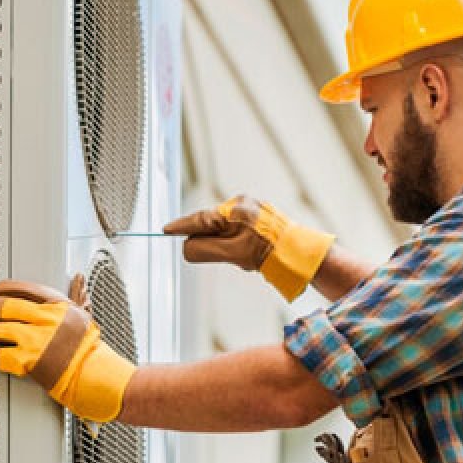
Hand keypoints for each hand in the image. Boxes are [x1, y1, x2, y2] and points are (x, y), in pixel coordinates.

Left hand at [0, 276, 135, 422]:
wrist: (93, 374)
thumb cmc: (88, 347)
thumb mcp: (83, 315)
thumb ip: (76, 295)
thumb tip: (79, 278)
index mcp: (57, 306)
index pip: (26, 289)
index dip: (8, 287)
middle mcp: (45, 320)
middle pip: (7, 306)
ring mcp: (36, 340)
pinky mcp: (29, 361)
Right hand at [163, 194, 334, 300]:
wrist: (297, 253)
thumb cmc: (266, 252)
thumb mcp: (231, 254)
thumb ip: (204, 249)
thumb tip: (186, 247)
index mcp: (232, 210)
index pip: (198, 219)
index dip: (180, 227)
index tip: (165, 230)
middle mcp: (240, 204)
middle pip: (211, 225)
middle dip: (214, 243)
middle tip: (230, 257)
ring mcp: (251, 208)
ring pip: (224, 230)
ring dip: (228, 246)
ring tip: (246, 258)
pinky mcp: (258, 216)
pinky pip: (237, 231)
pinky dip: (238, 245)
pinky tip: (251, 255)